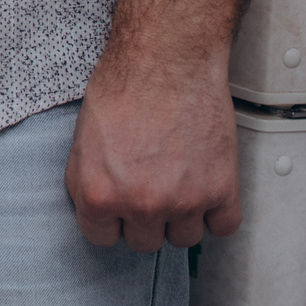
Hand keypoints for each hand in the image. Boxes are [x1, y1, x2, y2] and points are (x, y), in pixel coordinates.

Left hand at [65, 49, 239, 249]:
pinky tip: (204, 189)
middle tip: (148, 189)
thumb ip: (85, 182)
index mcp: (100, 193)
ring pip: (184, 239)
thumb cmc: (124, 89)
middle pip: (145, 243)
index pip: (102, 238)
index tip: (118, 207)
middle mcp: (142, 204)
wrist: (166, 62)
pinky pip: (223, 227)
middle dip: (144, 219)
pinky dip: (216, 213)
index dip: (110, 219)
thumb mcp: (81, 140)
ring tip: (176, 184)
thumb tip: (95, 208)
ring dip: (180, 218)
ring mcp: (184, 201)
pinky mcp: (221, 191)